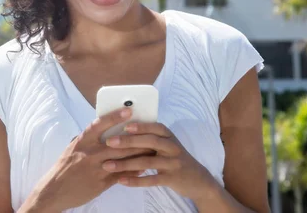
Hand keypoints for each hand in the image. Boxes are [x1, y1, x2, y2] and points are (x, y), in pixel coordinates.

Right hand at [21, 108, 153, 211]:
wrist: (54, 189)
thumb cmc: (65, 166)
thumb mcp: (73, 147)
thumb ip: (89, 139)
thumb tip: (106, 129)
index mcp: (82, 141)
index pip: (100, 124)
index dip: (115, 116)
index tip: (129, 110)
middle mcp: (90, 153)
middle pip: (118, 143)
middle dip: (136, 138)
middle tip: (150, 133)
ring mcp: (96, 168)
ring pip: (123, 159)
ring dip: (139, 154)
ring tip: (152, 149)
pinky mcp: (100, 183)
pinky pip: (121, 175)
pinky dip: (133, 171)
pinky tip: (143, 167)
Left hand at [101, 122, 215, 199]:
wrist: (198, 179)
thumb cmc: (176, 158)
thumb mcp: (168, 144)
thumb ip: (152, 138)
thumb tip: (125, 129)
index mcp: (170, 136)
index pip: (155, 127)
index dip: (141, 126)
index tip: (124, 125)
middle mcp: (173, 147)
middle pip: (150, 142)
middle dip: (128, 141)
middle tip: (109, 142)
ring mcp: (173, 163)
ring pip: (147, 162)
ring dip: (126, 164)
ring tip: (108, 165)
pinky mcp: (172, 179)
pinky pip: (151, 180)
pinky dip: (135, 181)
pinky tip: (121, 181)